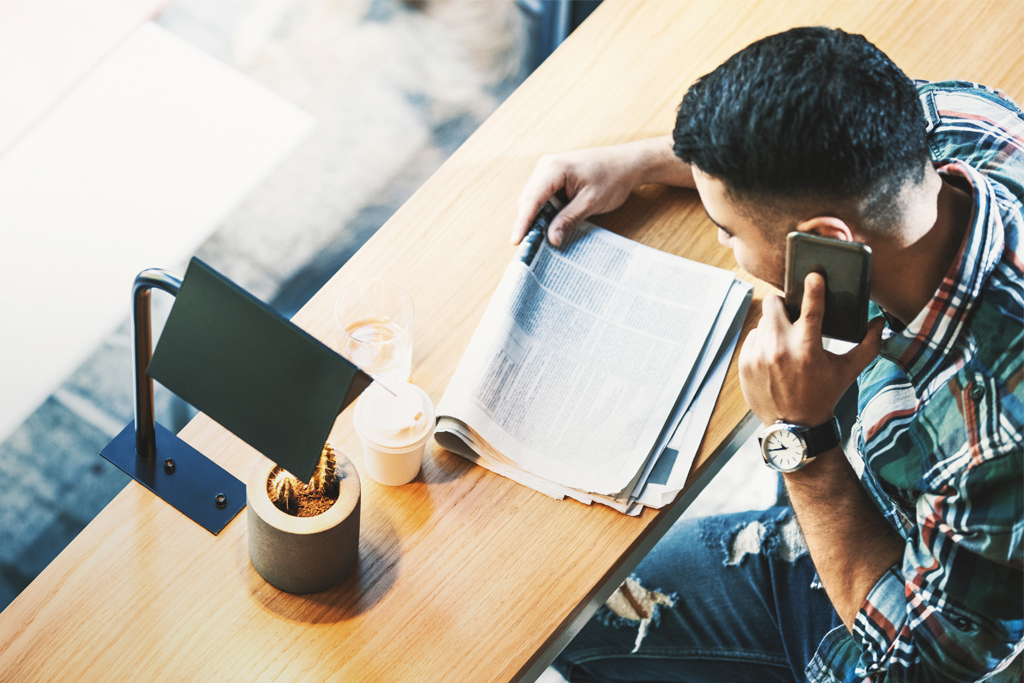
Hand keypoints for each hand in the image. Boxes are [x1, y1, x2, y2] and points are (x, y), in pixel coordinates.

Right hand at [511, 137, 692, 246]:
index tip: (516, 241)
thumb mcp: (590, 203)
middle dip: (527, 223)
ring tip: (538, 238)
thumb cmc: (612, 178)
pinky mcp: (554, 177)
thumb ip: (567, 220)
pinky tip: (549, 225)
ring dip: (536, 218)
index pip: (531, 200)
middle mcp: (546, 166)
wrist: (627, 164)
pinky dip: (544, 212)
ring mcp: (549, 170)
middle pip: (528, 200)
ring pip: (533, 200)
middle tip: (528, 246)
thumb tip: (551, 239)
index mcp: (553, 169)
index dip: (522, 223)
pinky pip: (543, 197)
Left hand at [738, 272, 884, 427]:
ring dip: (774, 326)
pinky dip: (762, 342)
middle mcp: (780, 349)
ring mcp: (758, 356)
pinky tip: (773, 356)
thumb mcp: (849, 372)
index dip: (813, 288)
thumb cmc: (824, 396)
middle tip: (791, 315)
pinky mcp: (744, 362)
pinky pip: (752, 338)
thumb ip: (868, 345)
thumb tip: (880, 323)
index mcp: (808, 349)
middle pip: (774, 304)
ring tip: (785, 343)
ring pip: (763, 321)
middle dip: (783, 305)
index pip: (810, 309)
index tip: (813, 273)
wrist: (793, 427)